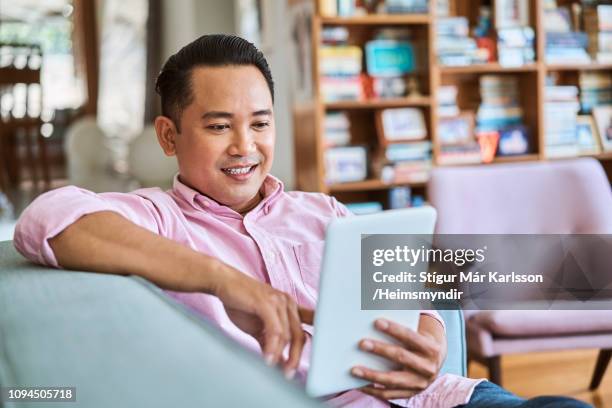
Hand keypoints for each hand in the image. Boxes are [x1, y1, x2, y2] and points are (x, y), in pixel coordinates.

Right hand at [212, 262, 312, 378]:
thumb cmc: (241, 303)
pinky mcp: (266, 303)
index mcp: (290, 307)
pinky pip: (275, 329)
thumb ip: (269, 343)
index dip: (317, 341)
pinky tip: (267, 358)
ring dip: (280, 355)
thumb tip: (278, 364)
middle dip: (295, 358)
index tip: (310, 362)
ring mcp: (278, 301)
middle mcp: (288, 303)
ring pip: (287, 335)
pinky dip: (272, 346)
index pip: (310, 325)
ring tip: (274, 368)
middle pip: (300, 335)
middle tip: (289, 374)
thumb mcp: (258, 327)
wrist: (224, 282)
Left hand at [350, 318, 444, 399]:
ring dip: (372, 375)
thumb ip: (403, 325)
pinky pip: (388, 394)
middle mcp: (427, 367)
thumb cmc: (419, 342)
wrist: (434, 363)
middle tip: (362, 343)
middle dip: (380, 349)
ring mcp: (419, 383)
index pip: (410, 336)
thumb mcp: (418, 333)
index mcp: (431, 348)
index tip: (376, 322)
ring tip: (354, 369)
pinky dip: (373, 390)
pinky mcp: (409, 394)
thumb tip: (379, 313)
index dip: (394, 329)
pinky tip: (359, 384)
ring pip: (393, 380)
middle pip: (401, 357)